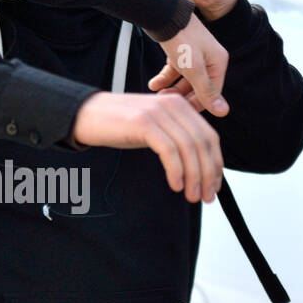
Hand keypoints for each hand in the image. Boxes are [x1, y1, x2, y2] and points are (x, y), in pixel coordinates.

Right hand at [71, 90, 223, 201]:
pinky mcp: (143, 122)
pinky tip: (176, 185)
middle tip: (206, 197)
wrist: (87, 115)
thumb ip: (176, 138)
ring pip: (188, 148)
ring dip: (194, 176)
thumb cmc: (120, 126)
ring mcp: (158, 112)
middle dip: (208, 174)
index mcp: (180, 105)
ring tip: (191, 195)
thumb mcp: (155, 128)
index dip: (215, 164)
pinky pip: (168, 150)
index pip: (209, 136)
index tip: (214, 186)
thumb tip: (200, 167)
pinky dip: (176, 170)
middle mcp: (173, 104)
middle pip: (202, 143)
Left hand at [149, 12, 229, 117]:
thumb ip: (206, 91)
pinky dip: (165, 78)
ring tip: (159, 94)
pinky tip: (154, 84)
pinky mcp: (181, 51)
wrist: (162, 13)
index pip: (211, 93)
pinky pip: (175, 70)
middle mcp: (209, 58)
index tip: (182, 112)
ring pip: (185, 80)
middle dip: (182, 97)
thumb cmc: (180, 38)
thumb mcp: (194, 68)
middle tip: (167, 102)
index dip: (197, 104)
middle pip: (198, 87)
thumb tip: (223, 111)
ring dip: (172, 89)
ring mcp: (195, 55)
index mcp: (218, 62)